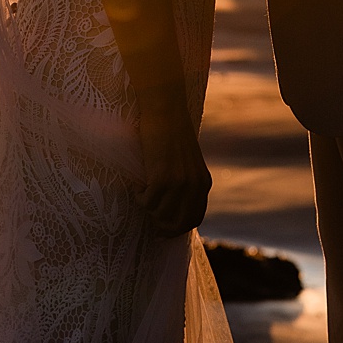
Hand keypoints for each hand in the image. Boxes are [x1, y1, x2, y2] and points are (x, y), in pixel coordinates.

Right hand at [130, 92, 212, 236]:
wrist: (165, 112)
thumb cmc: (171, 135)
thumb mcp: (186, 163)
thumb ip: (186, 183)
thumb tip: (172, 209)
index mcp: (203, 183)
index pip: (195, 218)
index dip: (178, 229)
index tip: (162, 230)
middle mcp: (195, 186)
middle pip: (179, 223)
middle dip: (162, 226)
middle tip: (149, 218)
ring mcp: (179, 183)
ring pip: (160, 214)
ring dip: (148, 207)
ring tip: (143, 191)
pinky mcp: (162, 178)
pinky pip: (147, 201)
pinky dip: (139, 196)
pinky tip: (138, 184)